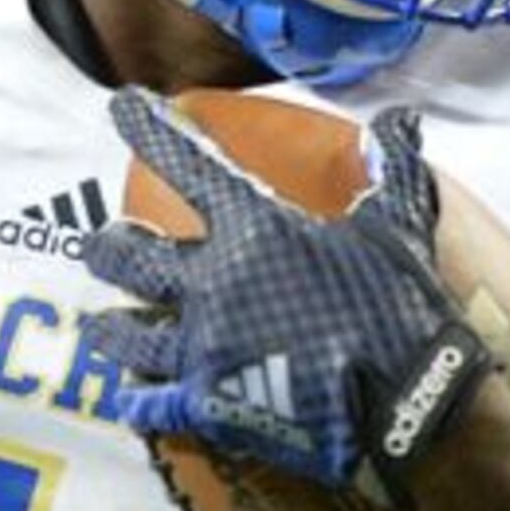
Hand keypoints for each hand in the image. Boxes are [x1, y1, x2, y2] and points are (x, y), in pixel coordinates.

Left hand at [79, 90, 490, 510]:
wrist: (407, 401)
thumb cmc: (400, 306)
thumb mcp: (399, 225)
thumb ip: (391, 167)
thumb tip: (402, 119)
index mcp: (254, 227)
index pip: (185, 160)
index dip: (148, 127)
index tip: (122, 106)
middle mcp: (212, 281)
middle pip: (128, 255)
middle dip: (108, 247)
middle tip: (105, 246)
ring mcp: (203, 346)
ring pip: (124, 330)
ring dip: (110, 325)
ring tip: (103, 323)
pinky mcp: (208, 404)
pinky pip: (150, 402)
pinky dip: (138, 399)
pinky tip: (129, 398)